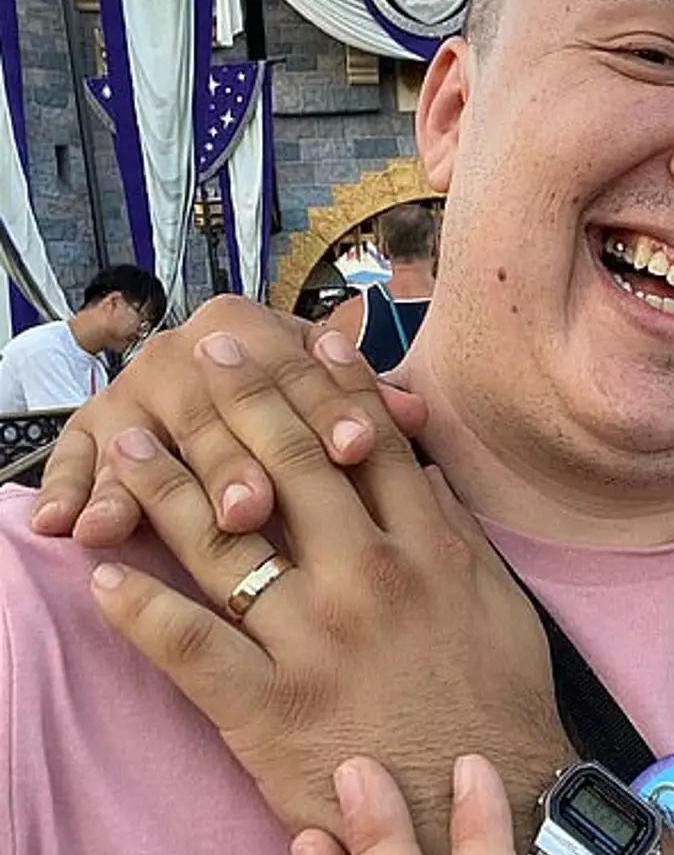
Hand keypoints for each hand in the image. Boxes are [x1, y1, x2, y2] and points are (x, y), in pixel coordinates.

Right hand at [32, 296, 427, 547]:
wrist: (211, 391)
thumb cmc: (287, 406)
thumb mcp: (323, 400)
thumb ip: (365, 407)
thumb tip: (418, 414)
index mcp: (251, 325)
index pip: (297, 368)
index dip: (331, 407)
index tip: (356, 448)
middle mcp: (187, 345)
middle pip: (221, 407)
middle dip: (242, 459)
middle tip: (260, 507)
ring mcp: (134, 387)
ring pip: (155, 434)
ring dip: (173, 480)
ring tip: (205, 522)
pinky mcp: (92, 430)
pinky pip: (78, 461)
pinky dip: (75, 489)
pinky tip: (79, 528)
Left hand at [87, 329, 565, 854]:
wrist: (484, 816)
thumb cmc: (497, 708)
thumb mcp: (500, 602)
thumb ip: (454, 529)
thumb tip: (413, 464)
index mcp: (428, 548)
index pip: (367, 440)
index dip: (325, 381)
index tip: (291, 337)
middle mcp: (367, 578)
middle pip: (291, 466)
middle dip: (240, 399)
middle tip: (198, 352)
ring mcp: (313, 642)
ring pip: (227, 542)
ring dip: (167, 484)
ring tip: (126, 437)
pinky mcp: (268, 710)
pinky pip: (191, 650)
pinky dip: (141, 612)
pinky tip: (101, 576)